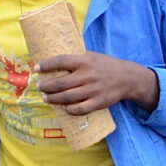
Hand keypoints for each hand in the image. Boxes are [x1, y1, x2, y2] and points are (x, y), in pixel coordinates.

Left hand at [36, 51, 156, 115]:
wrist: (129, 78)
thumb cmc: (107, 66)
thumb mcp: (92, 56)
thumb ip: (76, 59)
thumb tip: (54, 61)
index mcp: (85, 61)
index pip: (61, 61)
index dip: (46, 65)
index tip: (36, 68)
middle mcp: (88, 75)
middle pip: (60, 83)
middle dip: (46, 86)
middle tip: (40, 87)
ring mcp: (93, 90)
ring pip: (67, 97)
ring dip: (53, 99)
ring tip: (46, 98)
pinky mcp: (99, 102)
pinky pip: (80, 109)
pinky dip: (70, 110)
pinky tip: (65, 108)